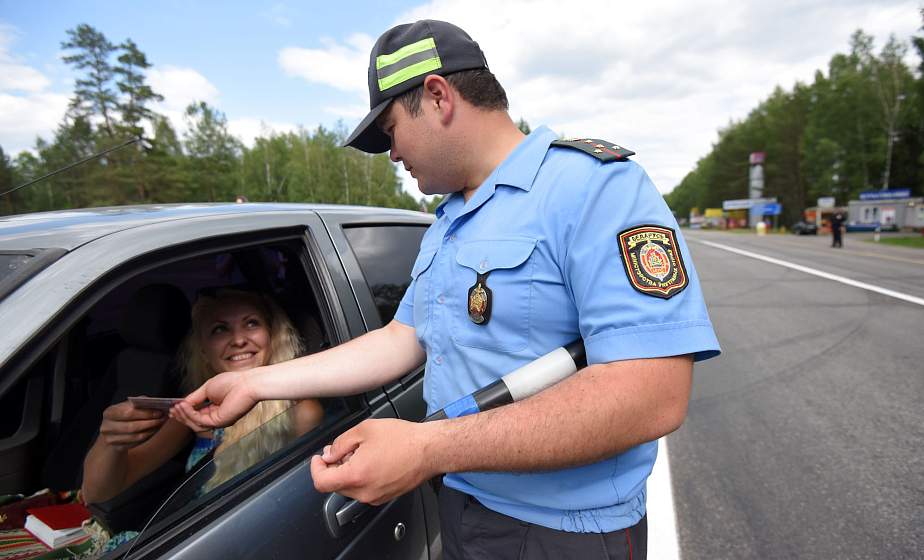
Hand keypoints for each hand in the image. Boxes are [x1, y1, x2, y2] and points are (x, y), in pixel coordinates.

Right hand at [98, 400, 166, 449]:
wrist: (113, 431)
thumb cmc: (124, 415)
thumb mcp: (129, 406)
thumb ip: (140, 403)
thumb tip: (156, 403)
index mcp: (109, 412)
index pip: (128, 413)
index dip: (145, 413)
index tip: (159, 412)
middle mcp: (106, 426)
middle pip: (132, 427)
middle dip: (150, 423)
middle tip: (162, 419)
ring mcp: (110, 439)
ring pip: (135, 437)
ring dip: (151, 431)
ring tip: (160, 425)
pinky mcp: (116, 448)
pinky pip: (135, 444)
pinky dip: (146, 437)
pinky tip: (153, 431)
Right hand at [170, 370, 256, 429]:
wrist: (246, 384)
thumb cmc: (233, 382)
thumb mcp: (207, 388)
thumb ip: (195, 397)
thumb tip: (183, 403)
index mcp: (216, 408)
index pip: (198, 414)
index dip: (185, 412)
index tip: (173, 408)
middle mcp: (217, 417)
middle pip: (195, 421)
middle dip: (182, 416)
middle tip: (172, 410)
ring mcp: (219, 421)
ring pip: (196, 424)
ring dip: (184, 415)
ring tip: (176, 407)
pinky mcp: (219, 422)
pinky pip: (199, 421)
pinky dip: (189, 414)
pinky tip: (183, 406)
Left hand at [310, 419, 437, 505]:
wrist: (429, 450)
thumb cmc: (403, 439)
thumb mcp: (365, 430)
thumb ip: (340, 444)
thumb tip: (329, 454)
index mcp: (356, 475)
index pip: (321, 482)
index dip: (315, 469)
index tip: (318, 460)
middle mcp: (365, 491)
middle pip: (335, 486)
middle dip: (334, 467)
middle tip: (341, 450)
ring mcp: (375, 497)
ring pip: (349, 488)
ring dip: (348, 472)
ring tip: (362, 453)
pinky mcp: (384, 497)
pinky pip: (364, 490)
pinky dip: (361, 478)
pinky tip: (372, 461)